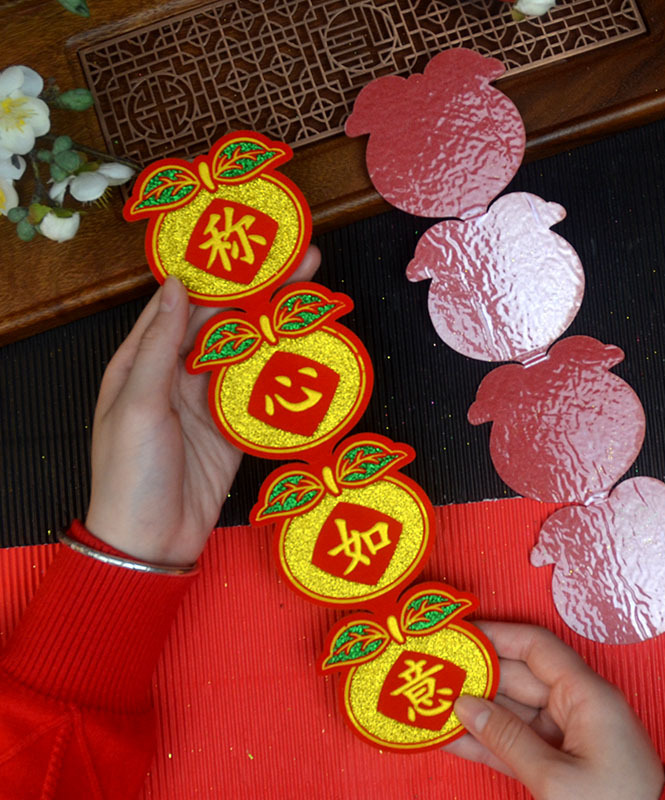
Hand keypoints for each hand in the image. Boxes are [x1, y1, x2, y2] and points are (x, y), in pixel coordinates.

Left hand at [85, 247, 320, 566]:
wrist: (151, 541)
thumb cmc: (130, 473)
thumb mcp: (140, 403)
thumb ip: (161, 345)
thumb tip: (177, 287)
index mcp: (142, 361)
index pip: (181, 303)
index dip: (215, 272)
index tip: (248, 246)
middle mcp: (177, 375)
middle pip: (223, 323)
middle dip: (260, 292)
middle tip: (300, 262)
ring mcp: (208, 401)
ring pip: (247, 353)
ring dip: (277, 326)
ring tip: (313, 297)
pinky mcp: (234, 428)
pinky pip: (261, 392)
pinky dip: (283, 372)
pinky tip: (307, 350)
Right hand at [446, 622, 664, 799]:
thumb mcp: (556, 779)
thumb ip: (506, 738)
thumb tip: (464, 705)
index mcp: (586, 695)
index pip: (536, 646)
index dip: (498, 635)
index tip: (461, 634)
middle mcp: (575, 707)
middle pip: (518, 677)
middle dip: (477, 676)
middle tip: (434, 672)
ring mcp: (566, 735)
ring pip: (512, 711)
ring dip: (474, 710)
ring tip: (432, 703)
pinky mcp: (558, 763)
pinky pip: (516, 742)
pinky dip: (486, 740)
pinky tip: (451, 737)